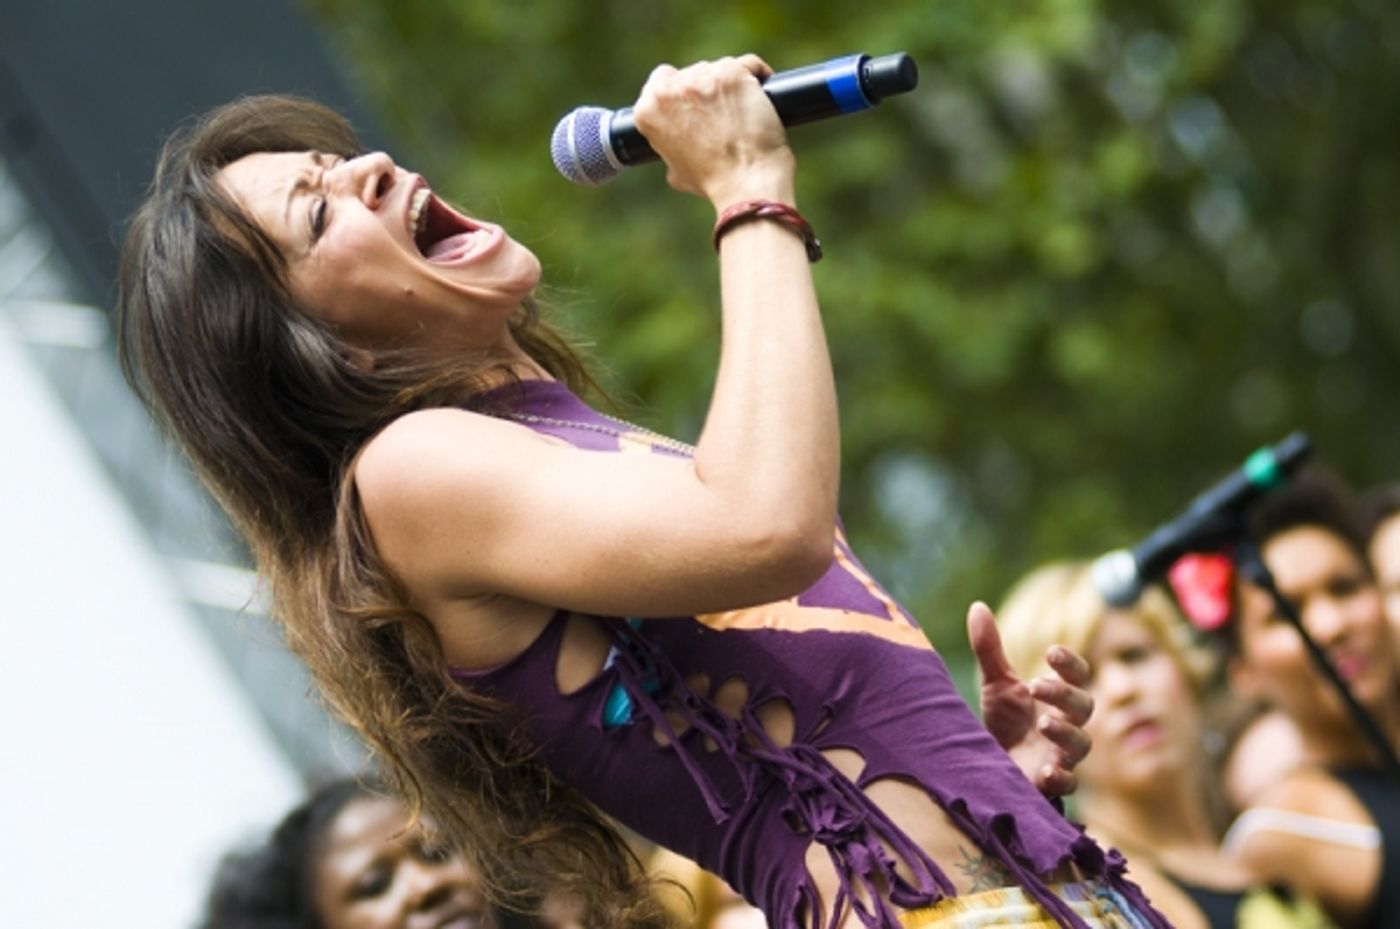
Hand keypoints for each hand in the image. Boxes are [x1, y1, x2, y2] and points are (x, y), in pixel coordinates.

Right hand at [631, 55, 794, 203]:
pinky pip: (749, 65)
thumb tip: (682, 140)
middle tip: (724, 115)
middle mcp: (670, 89)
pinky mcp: (732, 72)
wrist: (745, 183)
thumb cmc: (713, 182)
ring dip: (732, 85)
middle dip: (708, 89)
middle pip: (692, 72)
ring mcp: (701, 77)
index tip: (698, 105)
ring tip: (744, 114)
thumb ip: (670, 144)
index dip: (682, 92)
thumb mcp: (675, 170)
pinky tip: (763, 97)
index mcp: (647, 111)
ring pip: (720, 68)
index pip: (661, 81)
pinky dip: (759, 77)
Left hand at [968, 601, 1093, 798]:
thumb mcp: (995, 683)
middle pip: (1085, 706)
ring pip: (1081, 744)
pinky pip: (1068, 783)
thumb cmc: (1004, 721)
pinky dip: (1061, 777)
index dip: (1070, 663)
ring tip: (1043, 723)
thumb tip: (977, 607)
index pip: (1078, 675)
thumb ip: (990, 649)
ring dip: (1066, 732)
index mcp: (1057, 697)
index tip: (1050, 651)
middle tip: (1037, 686)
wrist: (992, 764)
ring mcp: (1061, 755)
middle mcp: (1066, 724)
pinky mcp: (1050, 783)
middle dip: (1065, 694)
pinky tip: (1047, 771)